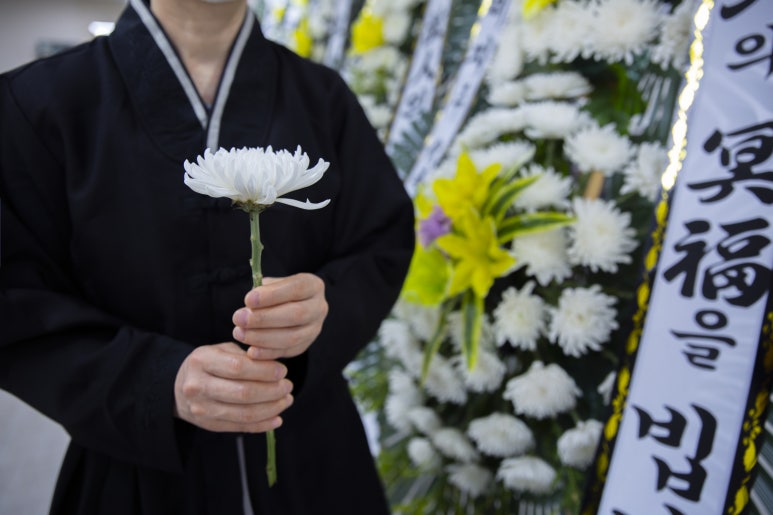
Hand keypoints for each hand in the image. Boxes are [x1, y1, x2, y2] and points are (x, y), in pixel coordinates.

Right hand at [174, 342, 293, 432]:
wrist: (180, 387)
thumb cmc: (210, 364)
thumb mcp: (223, 351)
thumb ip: (247, 357)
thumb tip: (276, 369)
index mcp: (201, 361)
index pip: (239, 368)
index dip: (265, 371)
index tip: (283, 371)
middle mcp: (198, 386)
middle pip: (243, 393)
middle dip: (272, 391)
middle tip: (288, 386)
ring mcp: (202, 408)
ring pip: (244, 413)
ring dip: (271, 408)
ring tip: (286, 400)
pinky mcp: (209, 425)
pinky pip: (240, 427)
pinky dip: (262, 425)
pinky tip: (277, 419)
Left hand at [231, 273, 327, 359]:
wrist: (286, 306)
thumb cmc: (275, 293)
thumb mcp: (271, 285)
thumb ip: (263, 292)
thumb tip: (250, 305)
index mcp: (313, 286)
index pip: (296, 288)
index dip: (272, 295)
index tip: (248, 299)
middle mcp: (319, 307)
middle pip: (296, 314)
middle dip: (264, 318)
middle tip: (239, 318)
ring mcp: (314, 328)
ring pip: (292, 337)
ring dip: (262, 337)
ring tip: (240, 333)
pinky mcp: (305, 345)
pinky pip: (287, 352)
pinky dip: (268, 353)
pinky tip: (251, 351)